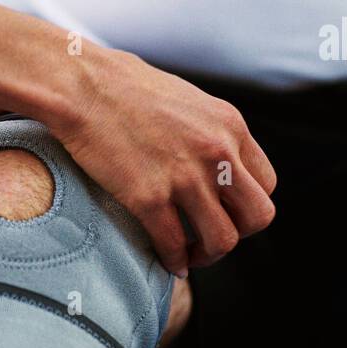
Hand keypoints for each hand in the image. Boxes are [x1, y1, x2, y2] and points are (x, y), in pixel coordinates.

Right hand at [49, 48, 277, 276]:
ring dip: (207, 255)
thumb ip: (208, 131)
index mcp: (230, 126)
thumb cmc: (123, 87)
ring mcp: (184, 177)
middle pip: (257, 217)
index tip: (224, 211)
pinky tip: (166, 261)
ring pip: (222, 240)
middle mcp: (217, 153)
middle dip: (238, 234)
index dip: (246, 205)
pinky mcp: (148, 197)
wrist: (80, 86)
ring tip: (189, 255)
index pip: (266, 184)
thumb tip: (210, 161)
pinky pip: (174, 244)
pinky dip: (172, 260)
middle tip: (211, 237)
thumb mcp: (187, 100)